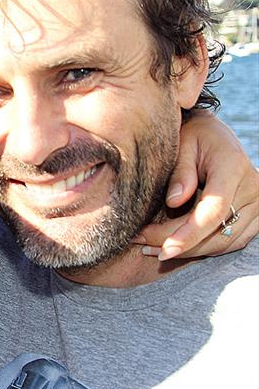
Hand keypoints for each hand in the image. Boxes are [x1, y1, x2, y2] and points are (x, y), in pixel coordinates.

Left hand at [134, 111, 257, 259]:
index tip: (165, 250)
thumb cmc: (193, 137)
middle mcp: (253, 189)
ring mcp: (257, 205)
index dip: (188, 235)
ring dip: (188, 251)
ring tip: (151, 247)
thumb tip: (173, 202)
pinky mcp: (253, 217)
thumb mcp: (183, 144)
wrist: (214, 137)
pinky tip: (173, 245)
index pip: (213, 210)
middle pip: (216, 232)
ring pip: (223, 242)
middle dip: (178, 244)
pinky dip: (201, 248)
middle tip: (141, 243)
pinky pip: (228, 242)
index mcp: (233, 167)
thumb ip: (180, 172)